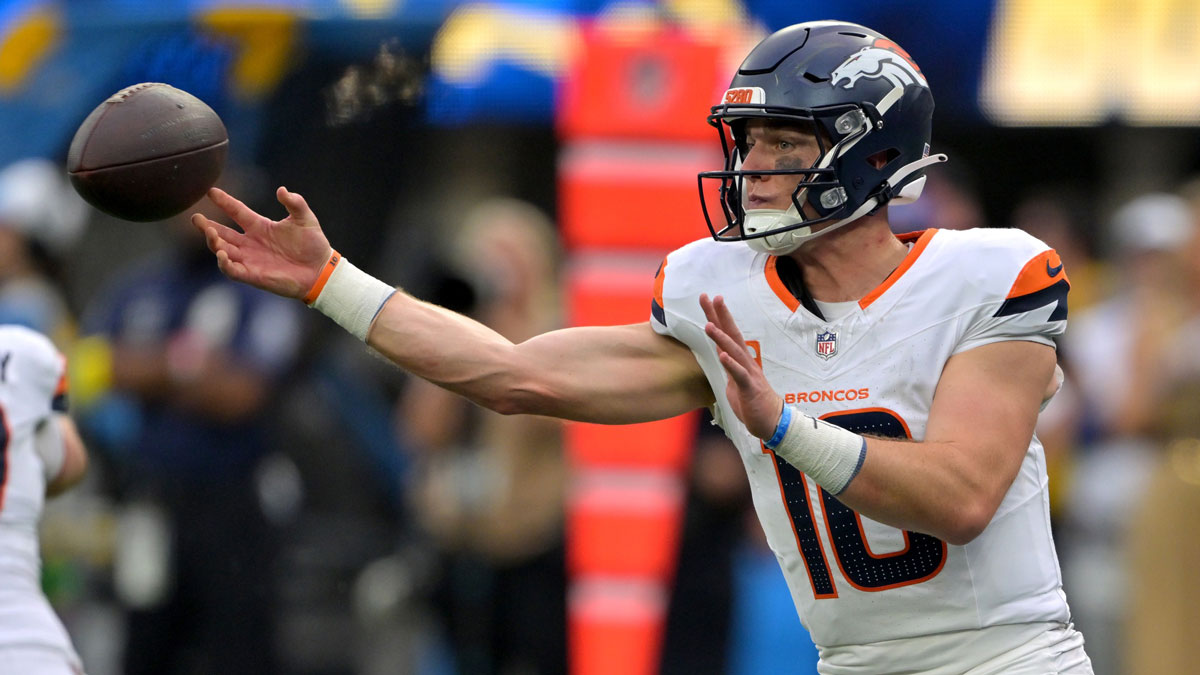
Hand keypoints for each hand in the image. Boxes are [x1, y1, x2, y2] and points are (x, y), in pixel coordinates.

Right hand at [191, 186, 332, 299]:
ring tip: (210, 233)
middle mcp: (251, 242)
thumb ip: (295, 202)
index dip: (224, 202)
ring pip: (223, 250)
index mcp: (261, 227)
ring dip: (214, 242)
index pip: (236, 212)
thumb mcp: (305, 219)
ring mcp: (250, 259)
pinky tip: (221, 253)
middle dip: (207, 226)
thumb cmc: (314, 245)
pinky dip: (224, 263)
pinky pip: (232, 270)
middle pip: (222, 233)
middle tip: (196, 217)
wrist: (321, 271)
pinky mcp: (254, 275)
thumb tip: (281, 190)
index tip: (211, 191)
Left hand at [700, 293, 783, 439]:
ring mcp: (749, 374)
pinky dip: (731, 365)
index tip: (707, 299)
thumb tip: (721, 354)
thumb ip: (729, 366)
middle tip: (711, 297)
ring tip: (709, 325)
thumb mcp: (735, 381)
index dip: (716, 316)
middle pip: (731, 334)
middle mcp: (745, 362)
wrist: (771, 422)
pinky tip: (723, 356)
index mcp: (739, 360)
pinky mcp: (750, 388)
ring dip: (721, 338)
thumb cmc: (753, 402)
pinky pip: (740, 375)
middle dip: (720, 316)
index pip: (726, 334)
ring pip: (734, 352)